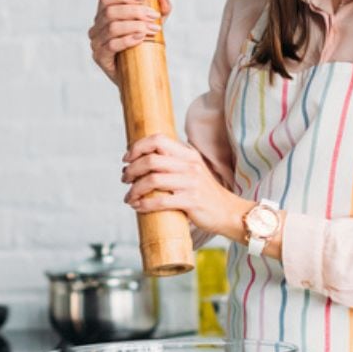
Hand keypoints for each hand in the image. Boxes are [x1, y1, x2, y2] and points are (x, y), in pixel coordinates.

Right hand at [89, 0, 170, 83]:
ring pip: (112, 27)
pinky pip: (111, 45)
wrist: (137, 77)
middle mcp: (96, 28)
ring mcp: (96, 43)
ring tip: (153, 29)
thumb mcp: (152, 26)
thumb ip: (160, 11)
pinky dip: (127, 39)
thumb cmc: (143, 48)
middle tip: (154, 17)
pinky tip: (140, 38)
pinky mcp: (100, 58)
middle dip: (135, 11)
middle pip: (111, 12)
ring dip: (135, 25)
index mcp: (104, 16)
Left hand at [123, 134, 251, 238]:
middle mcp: (190, 165)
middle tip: (124, 179)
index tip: (126, 159)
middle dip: (132, 170)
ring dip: (134, 189)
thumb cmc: (203, 192)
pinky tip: (138, 207)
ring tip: (129, 197)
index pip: (158, 140)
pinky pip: (160, 201)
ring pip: (152, 180)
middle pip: (151, 160)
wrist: (228, 211)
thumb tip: (139, 162)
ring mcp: (191, 183)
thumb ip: (172, 162)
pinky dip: (144, 204)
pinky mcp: (191, 202)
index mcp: (188, 154)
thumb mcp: (191, 170)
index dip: (138, 147)